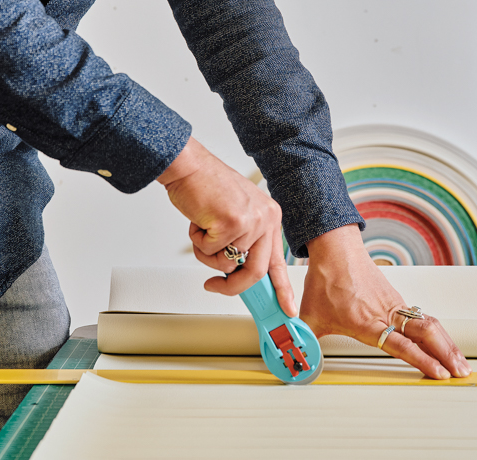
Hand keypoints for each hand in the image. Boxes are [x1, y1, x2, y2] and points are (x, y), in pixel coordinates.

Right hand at [156, 138, 296, 316]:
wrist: (189, 167)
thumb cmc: (207, 189)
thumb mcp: (237, 214)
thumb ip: (243, 243)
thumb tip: (238, 273)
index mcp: (270, 216)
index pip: (278, 261)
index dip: (282, 288)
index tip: (287, 308)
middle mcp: (266, 218)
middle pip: (255, 272)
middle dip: (231, 285)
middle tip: (214, 285)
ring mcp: (250, 221)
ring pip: (226, 264)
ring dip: (206, 253)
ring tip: (203, 228)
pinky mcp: (231, 224)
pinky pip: (210, 253)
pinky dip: (197, 242)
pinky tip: (199, 221)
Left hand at [299, 224, 469, 379]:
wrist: (336, 249)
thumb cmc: (325, 280)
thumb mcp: (309, 316)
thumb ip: (302, 341)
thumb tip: (293, 359)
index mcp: (367, 321)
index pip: (401, 344)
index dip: (422, 360)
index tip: (439, 374)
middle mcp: (385, 313)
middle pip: (426, 334)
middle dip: (447, 355)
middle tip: (461, 373)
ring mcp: (395, 305)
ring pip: (429, 325)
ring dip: (448, 345)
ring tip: (461, 363)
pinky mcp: (397, 300)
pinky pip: (423, 318)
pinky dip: (438, 333)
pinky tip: (445, 345)